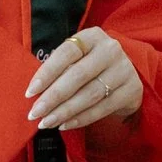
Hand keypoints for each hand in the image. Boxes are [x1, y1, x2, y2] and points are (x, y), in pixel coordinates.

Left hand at [26, 24, 143, 135]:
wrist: (126, 75)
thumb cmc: (90, 65)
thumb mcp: (78, 57)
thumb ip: (59, 67)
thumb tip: (34, 92)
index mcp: (92, 36)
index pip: (66, 53)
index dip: (46, 73)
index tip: (30, 92)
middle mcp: (110, 50)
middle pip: (77, 76)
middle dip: (53, 97)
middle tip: (35, 113)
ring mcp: (123, 70)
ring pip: (89, 95)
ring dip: (64, 111)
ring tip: (46, 122)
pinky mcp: (131, 90)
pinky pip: (102, 108)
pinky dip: (80, 119)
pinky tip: (64, 125)